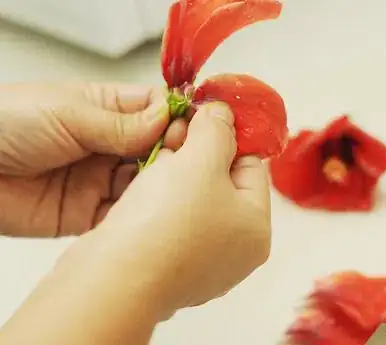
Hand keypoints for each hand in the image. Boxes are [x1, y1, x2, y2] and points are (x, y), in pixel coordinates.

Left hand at [0, 82, 186, 236]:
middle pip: (156, 148)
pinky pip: (124, 213)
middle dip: (173, 154)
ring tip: (171, 187)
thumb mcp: (68, 113)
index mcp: (104, 109)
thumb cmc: (5, 122)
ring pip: (145, 182)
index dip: (174, 118)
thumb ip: (119, 123)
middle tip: (184, 161)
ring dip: (160, 185)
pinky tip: (151, 210)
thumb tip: (166, 120)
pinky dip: (140, 213)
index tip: (189, 129)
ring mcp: (100, 179)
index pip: (154, 109)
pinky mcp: (89, 212)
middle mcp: (107, 144)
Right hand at [80, 102, 271, 317]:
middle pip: (220, 183)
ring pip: (192, 199)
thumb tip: (223, 114)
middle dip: (196, 156)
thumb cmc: (165, 220)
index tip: (202, 118)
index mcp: (255, 229)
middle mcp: (233, 250)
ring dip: (174, 175)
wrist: (113, 279)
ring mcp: (201, 262)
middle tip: (174, 138)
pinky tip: (141, 193)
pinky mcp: (168, 266)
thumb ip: (218, 130)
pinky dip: (158, 201)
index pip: (251, 167)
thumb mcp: (202, 160)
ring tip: (154, 165)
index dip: (227, 137)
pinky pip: (169, 220)